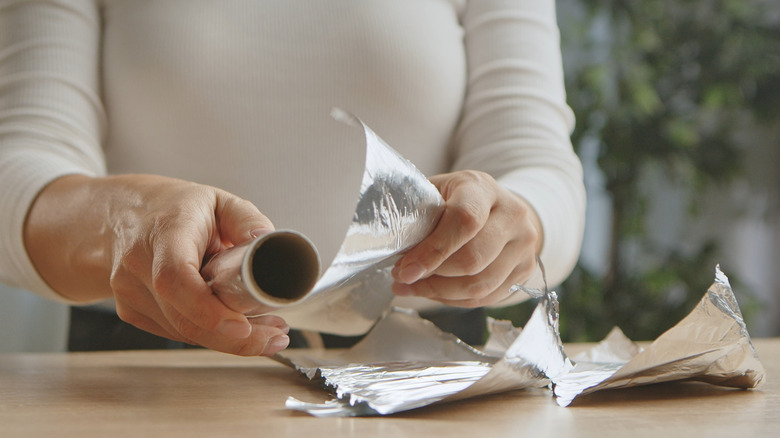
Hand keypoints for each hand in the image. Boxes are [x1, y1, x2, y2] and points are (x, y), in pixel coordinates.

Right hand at [24, 174, 289, 355]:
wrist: (117, 215)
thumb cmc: (174, 208)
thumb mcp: (218, 201)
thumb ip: (248, 221)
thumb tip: (271, 247)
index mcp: (163, 232)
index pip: (175, 277)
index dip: (206, 308)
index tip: (242, 326)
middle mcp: (138, 264)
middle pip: (182, 316)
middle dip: (233, 337)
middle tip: (276, 337)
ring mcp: (130, 292)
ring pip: (183, 331)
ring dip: (228, 340)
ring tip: (269, 333)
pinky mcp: (132, 310)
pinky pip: (176, 332)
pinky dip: (209, 335)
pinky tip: (238, 329)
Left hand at [391, 170, 541, 306]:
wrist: (502, 209)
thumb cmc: (459, 200)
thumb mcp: (438, 191)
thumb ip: (418, 211)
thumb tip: (391, 240)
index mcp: (483, 188)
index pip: (465, 220)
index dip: (433, 250)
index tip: (405, 269)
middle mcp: (512, 214)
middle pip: (472, 259)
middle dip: (432, 275)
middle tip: (402, 277)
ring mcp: (524, 245)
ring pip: (479, 284)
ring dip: (439, 293)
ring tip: (412, 287)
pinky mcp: (525, 270)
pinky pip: (486, 297)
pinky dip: (454, 300)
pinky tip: (433, 292)